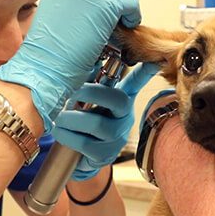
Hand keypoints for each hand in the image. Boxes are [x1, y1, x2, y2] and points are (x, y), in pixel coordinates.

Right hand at [0, 0, 140, 130]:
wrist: (44, 66)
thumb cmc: (53, 48)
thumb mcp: (62, 10)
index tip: (107, 14)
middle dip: (120, 0)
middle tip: (118, 22)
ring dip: (129, 9)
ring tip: (120, 28)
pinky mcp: (106, 1)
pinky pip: (132, 4)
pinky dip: (132, 19)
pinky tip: (122, 33)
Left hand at [52, 62, 158, 180]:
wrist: (77, 156)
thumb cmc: (81, 120)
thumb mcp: (86, 99)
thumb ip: (86, 81)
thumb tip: (84, 61)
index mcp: (121, 99)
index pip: (136, 82)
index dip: (146, 70)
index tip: (155, 59)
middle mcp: (124, 116)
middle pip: (118, 100)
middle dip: (91, 92)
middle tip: (71, 91)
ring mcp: (117, 137)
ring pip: (97, 124)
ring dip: (71, 118)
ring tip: (59, 117)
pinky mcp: (105, 155)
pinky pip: (85, 143)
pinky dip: (67, 135)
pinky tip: (60, 132)